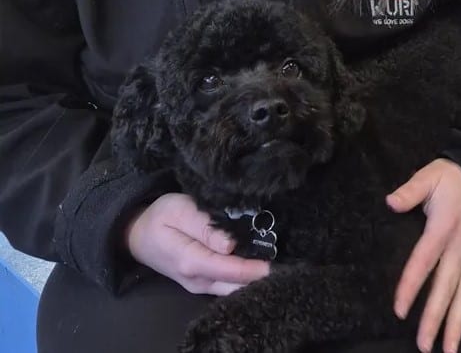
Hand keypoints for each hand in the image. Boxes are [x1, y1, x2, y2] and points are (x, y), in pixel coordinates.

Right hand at [125, 192, 269, 294]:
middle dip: (259, 274)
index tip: (276, 263)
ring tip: (276, 258)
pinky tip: (258, 262)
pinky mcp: (203, 283)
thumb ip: (205, 227)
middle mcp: (197, 280)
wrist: (138, 235)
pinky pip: (227, 285)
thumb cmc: (160, 217)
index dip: (254, 268)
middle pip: (235, 284)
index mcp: (191, 262)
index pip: (230, 270)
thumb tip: (230, 245)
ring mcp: (200, 285)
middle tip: (285, 258)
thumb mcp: (180, 211)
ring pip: (233, 288)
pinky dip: (243, 277)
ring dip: (253, 276)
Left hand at [387, 159, 460, 352]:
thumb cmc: (452, 179)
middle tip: (424, 346)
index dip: (411, 286)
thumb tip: (390, 202)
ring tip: (447, 350)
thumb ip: (410, 191)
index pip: (424, 261)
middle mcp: (460, 247)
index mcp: (443, 227)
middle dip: (435, 318)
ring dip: (455, 324)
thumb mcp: (430, 176)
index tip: (399, 310)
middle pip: (446, 287)